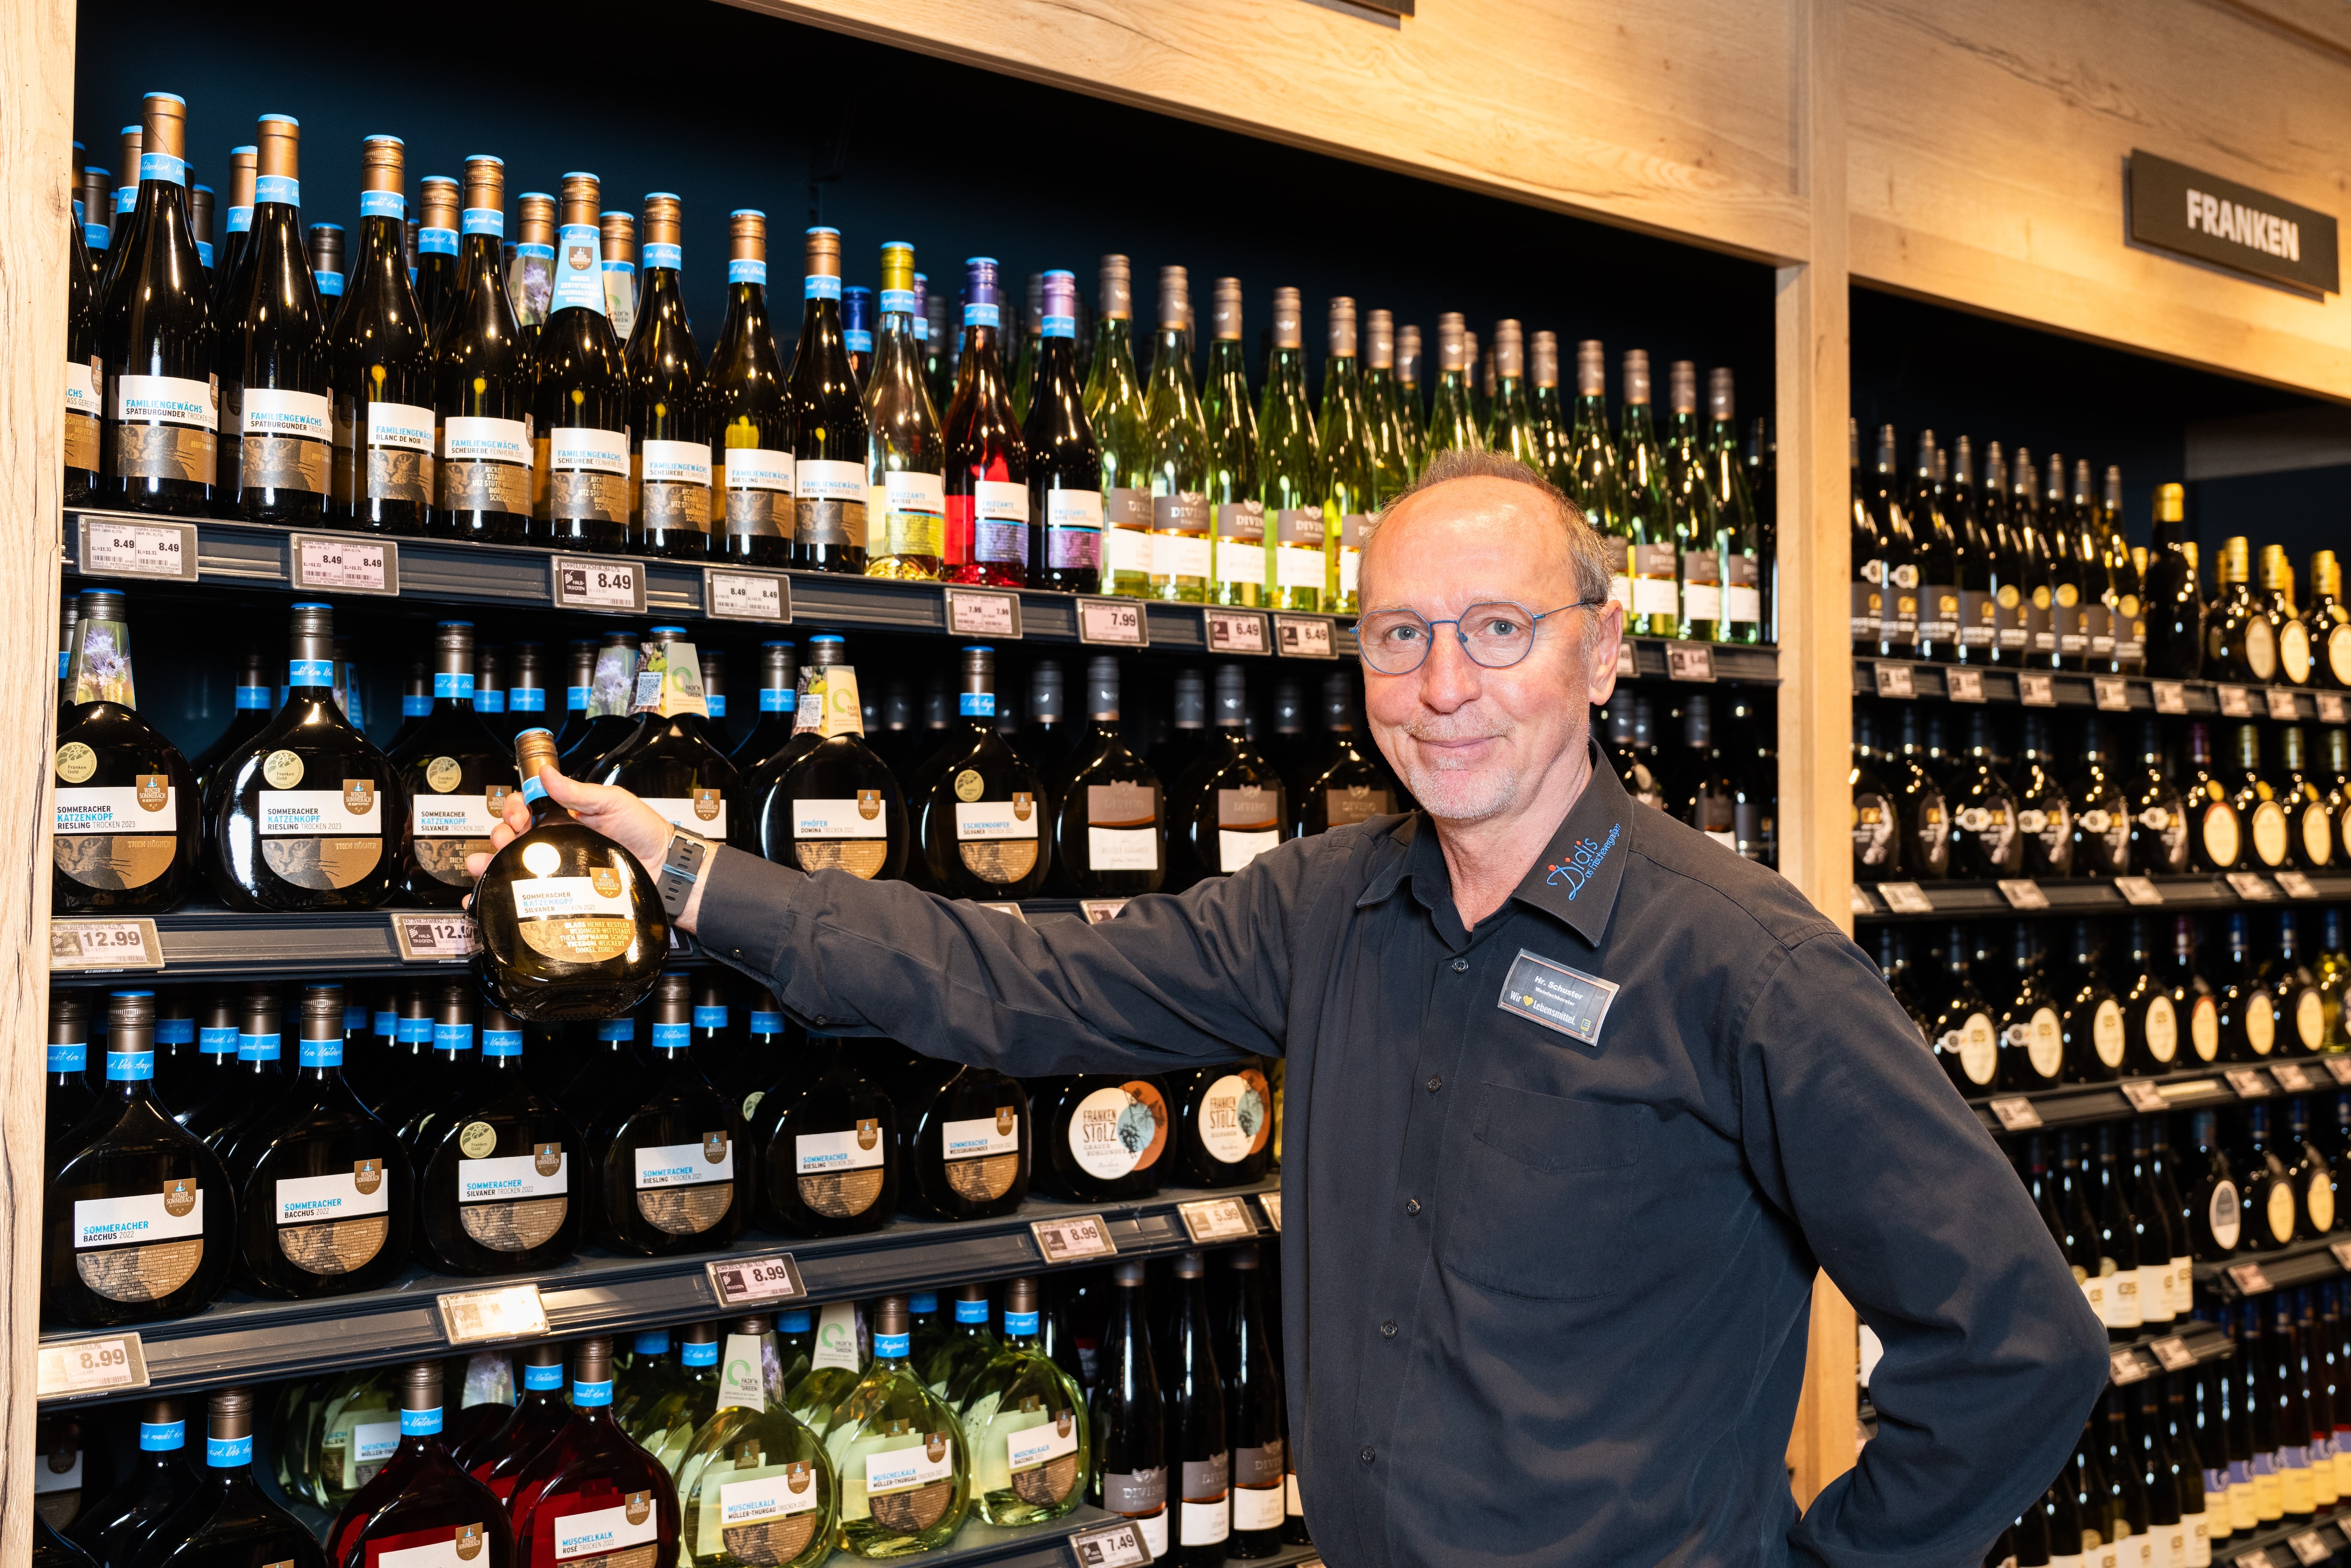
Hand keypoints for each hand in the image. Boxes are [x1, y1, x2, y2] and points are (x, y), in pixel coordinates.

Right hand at [463, 766, 674, 879]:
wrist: (663, 868)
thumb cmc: (643, 832)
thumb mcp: (612, 802)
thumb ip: (578, 791)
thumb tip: (547, 774)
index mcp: (563, 816)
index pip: (526, 807)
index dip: (515, 808)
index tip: (519, 814)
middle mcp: (555, 841)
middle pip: (512, 835)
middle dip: (499, 833)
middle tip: (506, 838)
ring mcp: (556, 867)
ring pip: (512, 861)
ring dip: (491, 859)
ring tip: (484, 863)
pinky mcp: (560, 891)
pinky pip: (525, 890)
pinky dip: (496, 889)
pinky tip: (482, 890)